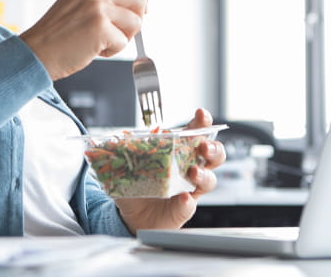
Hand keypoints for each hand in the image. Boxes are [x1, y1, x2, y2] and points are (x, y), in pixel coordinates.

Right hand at [19, 0, 146, 79]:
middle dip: (135, 20)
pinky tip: (94, 50)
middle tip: (117, 32)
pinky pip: (124, 42)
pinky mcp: (100, 27)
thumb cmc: (57, 35)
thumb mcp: (78, 3)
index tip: (139, 8)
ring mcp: (98, 7)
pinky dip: (112, 51)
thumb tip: (137, 3)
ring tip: (100, 41)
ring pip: (136, 22)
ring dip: (123, 37)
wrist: (36, 53)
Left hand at [115, 108, 226, 233]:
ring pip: (210, 179)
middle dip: (212, 148)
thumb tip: (116, 140)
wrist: (136, 215)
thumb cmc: (140, 184)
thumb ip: (125, 153)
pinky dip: (186, 201)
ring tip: (193, 172)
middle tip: (203, 146)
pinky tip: (182, 198)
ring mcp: (191, 188)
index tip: (200, 115)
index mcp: (180, 151)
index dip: (202, 122)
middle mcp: (192, 167)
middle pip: (215, 154)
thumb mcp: (130, 165)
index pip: (197, 132)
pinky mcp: (185, 208)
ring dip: (204, 173)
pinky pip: (190, 205)